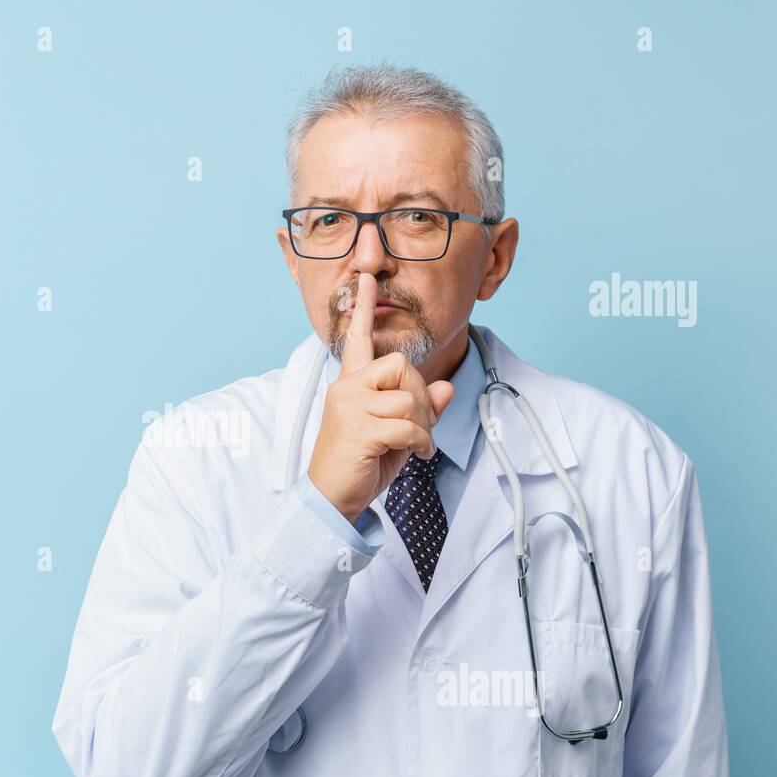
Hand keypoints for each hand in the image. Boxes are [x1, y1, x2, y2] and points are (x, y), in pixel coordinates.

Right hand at [306, 273, 454, 523]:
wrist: (331, 498)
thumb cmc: (359, 464)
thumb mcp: (395, 433)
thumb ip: (419, 408)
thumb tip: (444, 389)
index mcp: (351, 385)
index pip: (356, 339)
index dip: (363, 307)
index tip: (365, 278)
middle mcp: (346, 389)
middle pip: (402, 367)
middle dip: (421, 399)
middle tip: (419, 429)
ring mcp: (350, 407)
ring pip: (409, 399)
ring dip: (423, 427)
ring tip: (416, 446)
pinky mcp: (360, 429)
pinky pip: (407, 425)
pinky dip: (421, 443)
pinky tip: (415, 456)